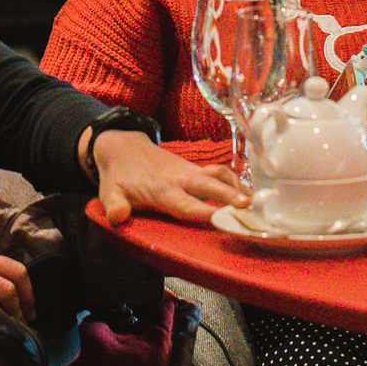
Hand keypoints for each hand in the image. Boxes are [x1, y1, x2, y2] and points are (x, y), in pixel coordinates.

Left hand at [90, 129, 245, 224]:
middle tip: (249, 207)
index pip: (186, 204)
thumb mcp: (110, 193)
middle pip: (211, 187)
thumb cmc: (120, 176)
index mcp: (163, 190)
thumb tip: (117, 217)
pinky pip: (219, 173)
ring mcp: (190, 171)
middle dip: (230, 196)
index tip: (219, 219)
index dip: (202, 212)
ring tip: (256, 202)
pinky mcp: (195, 169)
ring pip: (220, 175)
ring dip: (238, 187)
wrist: (124, 146)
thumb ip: (114, 206)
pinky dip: (235, 181)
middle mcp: (182, 179)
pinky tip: (246, 192)